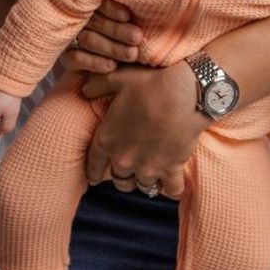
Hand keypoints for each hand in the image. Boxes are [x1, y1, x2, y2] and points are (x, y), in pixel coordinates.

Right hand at [55, 0, 141, 74]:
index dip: (111, 8)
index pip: (98, 2)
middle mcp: (80, 18)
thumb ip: (139, 11)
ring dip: (111, 47)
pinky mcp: (66, 56)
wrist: (114, 67)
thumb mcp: (134, 19)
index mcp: (94, 3)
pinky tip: (111, 66)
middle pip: (95, 21)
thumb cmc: (132, 34)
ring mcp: (71, 37)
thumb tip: (161, 2)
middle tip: (137, 38)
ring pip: (88, 39)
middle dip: (117, 30)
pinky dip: (93, 62)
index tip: (127, 16)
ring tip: (132, 54)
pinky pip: (75, 59)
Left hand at [80, 61, 205, 198]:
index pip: (93, 165)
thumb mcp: (117, 78)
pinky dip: (171, 188)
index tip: (94, 178)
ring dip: (144, 180)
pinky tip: (171, 181)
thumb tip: (85, 90)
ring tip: (150, 172)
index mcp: (107, 139)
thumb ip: (97, 86)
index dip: (92, 172)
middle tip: (128, 170)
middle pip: (119, 180)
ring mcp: (149, 167)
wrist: (185, 93)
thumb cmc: (149, 84)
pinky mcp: (172, 169)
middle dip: (122, 176)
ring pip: (142, 186)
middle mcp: (125, 158)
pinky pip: (171, 190)